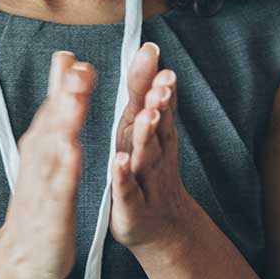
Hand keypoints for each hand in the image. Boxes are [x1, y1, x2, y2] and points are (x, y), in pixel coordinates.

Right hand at [0, 51, 95, 278]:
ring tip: (76, 101)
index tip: (75, 58)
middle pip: (52, 122)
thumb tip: (66, 60)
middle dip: (64, 95)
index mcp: (42, 142)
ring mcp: (44, 184)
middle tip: (77, 69)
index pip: (54, 107)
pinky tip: (73, 153)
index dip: (64, 82)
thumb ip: (58, 101)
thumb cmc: (40, 198)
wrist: (23, 255)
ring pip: (54, 149)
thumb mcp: (48, 144)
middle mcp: (39, 159)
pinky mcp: (52, 211)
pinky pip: (60, 188)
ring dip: (64, 124)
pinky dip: (65, 170)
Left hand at [110, 42, 192, 250]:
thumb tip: (148, 50)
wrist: (161, 228)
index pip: (155, 102)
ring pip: (146, 154)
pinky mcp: (131, 206)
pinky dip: (122, 176)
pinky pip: (127, 189)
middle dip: (158, 102)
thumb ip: (143, 92)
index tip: (153, 52)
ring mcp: (144, 180)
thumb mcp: (145, 130)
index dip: (155, 78)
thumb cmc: (148, 174)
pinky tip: (117, 162)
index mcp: (151, 134)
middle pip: (156, 124)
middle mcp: (152, 153)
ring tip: (147, 114)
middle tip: (161, 82)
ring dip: (146, 135)